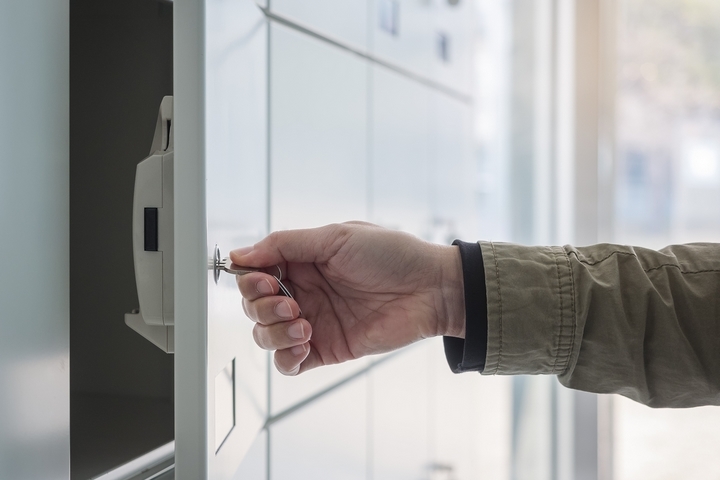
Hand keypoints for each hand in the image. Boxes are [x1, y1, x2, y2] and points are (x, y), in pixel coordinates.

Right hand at [231, 222, 464, 375]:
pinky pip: (289, 364)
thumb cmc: (390, 255)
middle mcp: (302, 292)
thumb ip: (284, 245)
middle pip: (253, 306)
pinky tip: (304, 344)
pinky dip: (286, 358)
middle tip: (289, 303)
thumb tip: (241, 254)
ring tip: (304, 324)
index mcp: (301, 262)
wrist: (430, 289)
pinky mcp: (326, 349)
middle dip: (260, 307)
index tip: (263, 280)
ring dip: (273, 332)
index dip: (249, 279)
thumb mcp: (335, 237)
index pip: (255, 273)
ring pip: (265, 336)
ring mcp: (312, 322)